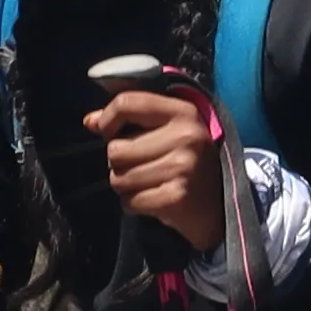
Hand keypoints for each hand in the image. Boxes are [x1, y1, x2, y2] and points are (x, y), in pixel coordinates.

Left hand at [95, 86, 225, 253]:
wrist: (220, 207)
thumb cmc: (187, 164)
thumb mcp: (167, 132)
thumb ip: (130, 121)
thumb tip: (90, 121)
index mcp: (183, 112)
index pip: (128, 102)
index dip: (108, 120)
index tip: (111, 133)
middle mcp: (186, 136)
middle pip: (116, 149)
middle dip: (120, 164)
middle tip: (143, 167)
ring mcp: (183, 166)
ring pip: (119, 178)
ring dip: (127, 187)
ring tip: (149, 184)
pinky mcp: (176, 196)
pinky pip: (130, 201)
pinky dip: (135, 205)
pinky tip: (154, 200)